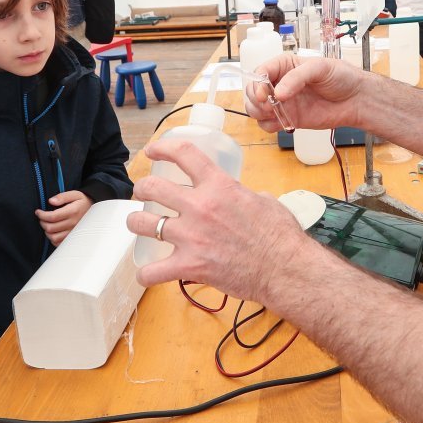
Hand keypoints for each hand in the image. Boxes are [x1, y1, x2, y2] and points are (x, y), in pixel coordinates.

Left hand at [35, 190, 92, 245]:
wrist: (95, 211)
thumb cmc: (82, 202)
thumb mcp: (74, 195)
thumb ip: (62, 197)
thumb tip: (51, 201)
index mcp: (73, 212)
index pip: (52, 217)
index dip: (42, 215)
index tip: (38, 212)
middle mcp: (73, 223)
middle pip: (51, 228)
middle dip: (42, 222)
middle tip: (42, 218)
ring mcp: (73, 232)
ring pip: (53, 237)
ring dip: (47, 231)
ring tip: (47, 225)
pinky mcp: (73, 238)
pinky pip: (59, 243)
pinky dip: (53, 239)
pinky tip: (54, 231)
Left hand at [127, 140, 307, 302]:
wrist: (285, 269)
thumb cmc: (281, 236)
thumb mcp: (264, 200)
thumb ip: (242, 194)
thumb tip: (239, 197)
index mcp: (219, 186)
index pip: (183, 154)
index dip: (163, 148)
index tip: (153, 151)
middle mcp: (200, 207)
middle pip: (152, 187)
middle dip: (142, 188)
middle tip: (143, 192)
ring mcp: (191, 237)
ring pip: (143, 223)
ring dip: (137, 222)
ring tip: (139, 223)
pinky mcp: (190, 265)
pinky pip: (153, 271)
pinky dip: (146, 274)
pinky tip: (147, 273)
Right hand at [244, 54, 366, 132]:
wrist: (355, 100)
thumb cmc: (341, 77)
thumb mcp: (320, 68)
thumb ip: (297, 77)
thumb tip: (278, 93)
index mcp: (284, 66)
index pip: (261, 72)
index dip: (257, 83)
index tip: (263, 93)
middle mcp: (280, 83)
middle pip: (252, 91)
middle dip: (256, 99)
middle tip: (270, 105)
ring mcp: (282, 102)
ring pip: (255, 109)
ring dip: (258, 113)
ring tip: (274, 113)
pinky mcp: (288, 119)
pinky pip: (268, 124)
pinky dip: (269, 125)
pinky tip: (281, 122)